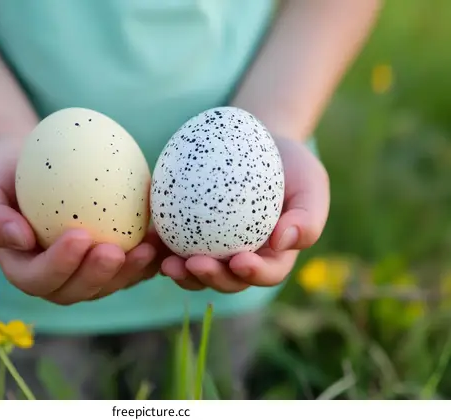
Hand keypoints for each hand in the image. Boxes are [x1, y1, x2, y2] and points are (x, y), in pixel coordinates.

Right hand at [0, 138, 163, 304]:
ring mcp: (83, 271)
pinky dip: (147, 258)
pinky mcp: (109, 257)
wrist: (31, 160)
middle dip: (98, 277)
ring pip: (108, 285)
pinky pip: (130, 265)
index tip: (78, 236)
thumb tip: (20, 240)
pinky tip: (160, 238)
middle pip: (76, 291)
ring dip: (129, 273)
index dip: (59, 266)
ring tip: (147, 248)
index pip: (38, 279)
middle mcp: (54, 277)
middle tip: (115, 250)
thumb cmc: (2, 171)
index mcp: (21, 267)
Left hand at [160, 137, 329, 292]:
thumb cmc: (292, 165)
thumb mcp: (311, 182)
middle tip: (194, 264)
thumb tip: (285, 242)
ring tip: (166, 263)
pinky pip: (174, 246)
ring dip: (181, 274)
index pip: (267, 273)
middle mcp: (243, 259)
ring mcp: (214, 250)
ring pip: (196, 271)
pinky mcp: (189, 235)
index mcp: (274, 256)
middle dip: (210, 279)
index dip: (253, 274)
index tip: (240, 261)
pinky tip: (149, 240)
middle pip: (227, 280)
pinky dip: (161, 247)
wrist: (258, 144)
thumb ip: (308, 215)